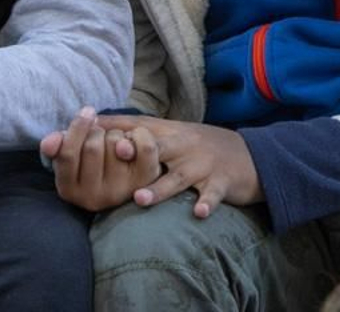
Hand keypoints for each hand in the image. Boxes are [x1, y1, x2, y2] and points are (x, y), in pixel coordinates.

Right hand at [40, 107, 161, 211]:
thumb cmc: (92, 163)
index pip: (68, 154)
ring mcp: (119, 193)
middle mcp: (93, 198)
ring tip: (115, 143)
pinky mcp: (144, 183)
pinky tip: (133, 139)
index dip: (77, 127)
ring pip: (116, 143)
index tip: (88, 111)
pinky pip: (144, 147)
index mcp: (69, 190)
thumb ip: (56, 146)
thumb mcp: (69, 156)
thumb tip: (50, 141)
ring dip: (117, 133)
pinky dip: (140, 133)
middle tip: (100, 135)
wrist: (124, 179)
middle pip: (92, 146)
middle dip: (97, 131)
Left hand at [109, 117, 262, 218]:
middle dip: (136, 150)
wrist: (250, 155)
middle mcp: (183, 145)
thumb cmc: (200, 149)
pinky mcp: (222, 181)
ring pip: (178, 176)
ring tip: (140, 199)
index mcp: (169, 133)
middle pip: (156, 147)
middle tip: (114, 153)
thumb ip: (142, 137)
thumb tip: (101, 137)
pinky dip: (206, 203)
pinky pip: (212, 194)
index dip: (115, 126)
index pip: (138, 126)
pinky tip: (198, 213)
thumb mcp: (173, 137)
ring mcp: (203, 164)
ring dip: (160, 188)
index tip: (89, 127)